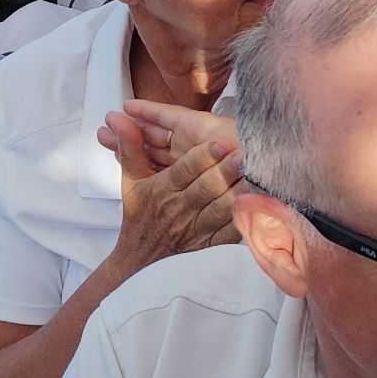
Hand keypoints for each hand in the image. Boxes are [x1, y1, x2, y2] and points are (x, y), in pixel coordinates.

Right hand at [98, 105, 242, 272]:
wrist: (138, 260)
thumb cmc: (138, 213)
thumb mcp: (130, 180)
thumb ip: (129, 146)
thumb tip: (117, 117)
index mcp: (162, 190)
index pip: (183, 171)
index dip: (202, 157)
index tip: (220, 141)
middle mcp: (179, 209)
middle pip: (205, 188)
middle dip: (225, 170)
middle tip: (245, 154)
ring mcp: (195, 229)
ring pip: (220, 210)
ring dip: (238, 193)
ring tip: (256, 177)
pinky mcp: (208, 245)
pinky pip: (228, 234)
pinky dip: (244, 221)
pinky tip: (259, 207)